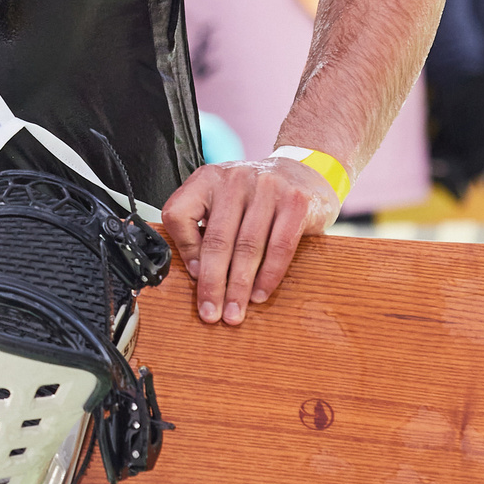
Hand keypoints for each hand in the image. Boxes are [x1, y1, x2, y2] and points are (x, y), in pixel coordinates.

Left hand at [158, 155, 341, 324]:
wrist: (304, 171)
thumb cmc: (257, 195)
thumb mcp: (223, 200)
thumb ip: (204, 227)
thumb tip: (195, 271)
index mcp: (207, 178)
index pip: (180, 215)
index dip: (184, 251)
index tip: (193, 276)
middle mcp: (235, 179)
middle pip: (216, 240)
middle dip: (212, 283)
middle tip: (211, 312)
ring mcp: (267, 188)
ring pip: (247, 247)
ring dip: (240, 287)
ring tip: (235, 311)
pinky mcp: (296, 202)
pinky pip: (279, 247)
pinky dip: (269, 276)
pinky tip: (260, 293)